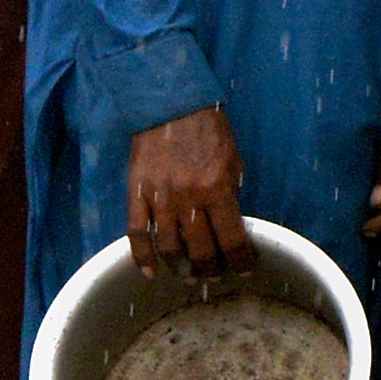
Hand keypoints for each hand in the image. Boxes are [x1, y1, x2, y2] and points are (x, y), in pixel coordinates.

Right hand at [127, 106, 252, 274]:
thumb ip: (231, 195)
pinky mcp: (138, 193)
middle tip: (213, 274)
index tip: (243, 269)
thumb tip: (229, 225)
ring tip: (187, 273)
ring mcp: (160, 198)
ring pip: (169, 247)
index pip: (233, 241)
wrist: (171, 105)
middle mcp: (189, 199)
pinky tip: (150, 272)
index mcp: (218, 190)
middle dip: (210, 269)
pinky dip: (142, 257)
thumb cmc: (208, 131)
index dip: (241, 262)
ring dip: (180, 267)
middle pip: (201, 251)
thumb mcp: (233, 161)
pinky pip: (137, 232)